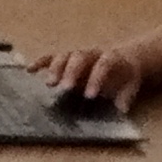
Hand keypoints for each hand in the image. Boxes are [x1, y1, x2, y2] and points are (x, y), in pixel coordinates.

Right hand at [14, 23, 161, 105]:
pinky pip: (52, 57)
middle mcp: (92, 53)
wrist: (125, 58)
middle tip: (64, 88)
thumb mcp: (131, 85)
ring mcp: (78, 55)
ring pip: (65, 56)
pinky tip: (30, 70)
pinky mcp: (67, 59)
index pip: (102, 64)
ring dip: (55, 68)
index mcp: (110, 58)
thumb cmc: (126, 75)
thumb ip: (126, 96)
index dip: (95, 79)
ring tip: (49, 83)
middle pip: (80, 57)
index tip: (89, 96)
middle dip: (71, 72)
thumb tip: (122, 108)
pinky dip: (41, 62)